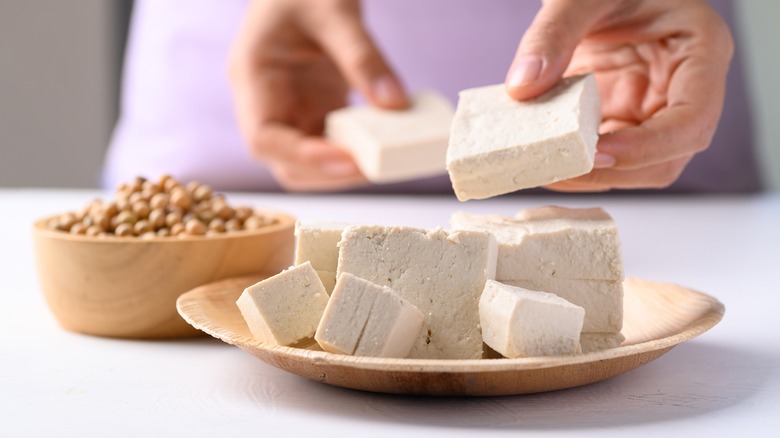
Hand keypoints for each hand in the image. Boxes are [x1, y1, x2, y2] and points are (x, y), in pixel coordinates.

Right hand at [229, 0, 406, 190]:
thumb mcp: (335, 10)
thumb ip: (363, 56)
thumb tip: (395, 105)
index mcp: (252, 76)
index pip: (263, 138)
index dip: (303, 158)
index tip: (348, 160)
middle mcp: (265, 103)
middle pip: (284, 163)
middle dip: (328, 173)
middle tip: (376, 166)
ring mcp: (289, 111)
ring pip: (307, 164)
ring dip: (343, 169)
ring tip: (385, 159)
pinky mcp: (313, 112)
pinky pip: (331, 146)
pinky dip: (357, 152)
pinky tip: (386, 144)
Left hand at [505, 0, 732, 190]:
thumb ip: (552, 33)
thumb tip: (522, 87)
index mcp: (700, 53)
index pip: (692, 121)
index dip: (648, 147)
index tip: (598, 153)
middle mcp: (684, 91)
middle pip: (666, 158)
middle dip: (612, 171)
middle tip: (555, 170)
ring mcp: (654, 110)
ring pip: (635, 168)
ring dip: (589, 176)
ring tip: (540, 168)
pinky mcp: (624, 119)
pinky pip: (605, 157)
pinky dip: (575, 164)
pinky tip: (541, 158)